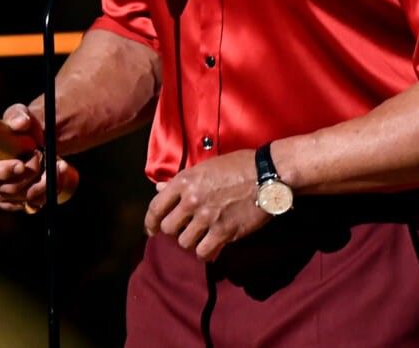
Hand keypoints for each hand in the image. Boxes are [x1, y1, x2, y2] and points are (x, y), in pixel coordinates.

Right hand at [0, 103, 73, 212]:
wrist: (37, 142)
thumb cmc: (22, 127)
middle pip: (5, 189)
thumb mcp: (20, 116)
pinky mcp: (15, 202)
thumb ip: (19, 117)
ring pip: (22, 198)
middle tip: (42, 157)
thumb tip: (21, 124)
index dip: (2, 171)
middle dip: (28, 175)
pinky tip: (55, 176)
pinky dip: (46, 192)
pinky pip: (32, 204)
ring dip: (42, 182)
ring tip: (55, 163)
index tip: (21, 165)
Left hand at [143, 150, 270, 261]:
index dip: (150, 222)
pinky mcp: (224, 231)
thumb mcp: (206, 167)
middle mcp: (191, 199)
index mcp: (185, 181)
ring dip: (192, 241)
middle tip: (187, 229)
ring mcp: (207, 217)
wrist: (268, 174)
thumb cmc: (239, 166)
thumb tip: (160, 189)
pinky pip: (204, 252)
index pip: (155, 207)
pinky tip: (213, 247)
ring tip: (203, 236)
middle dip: (176, 231)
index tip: (152, 230)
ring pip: (184, 242)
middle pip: (168, 228)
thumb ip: (182, 181)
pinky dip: (206, 252)